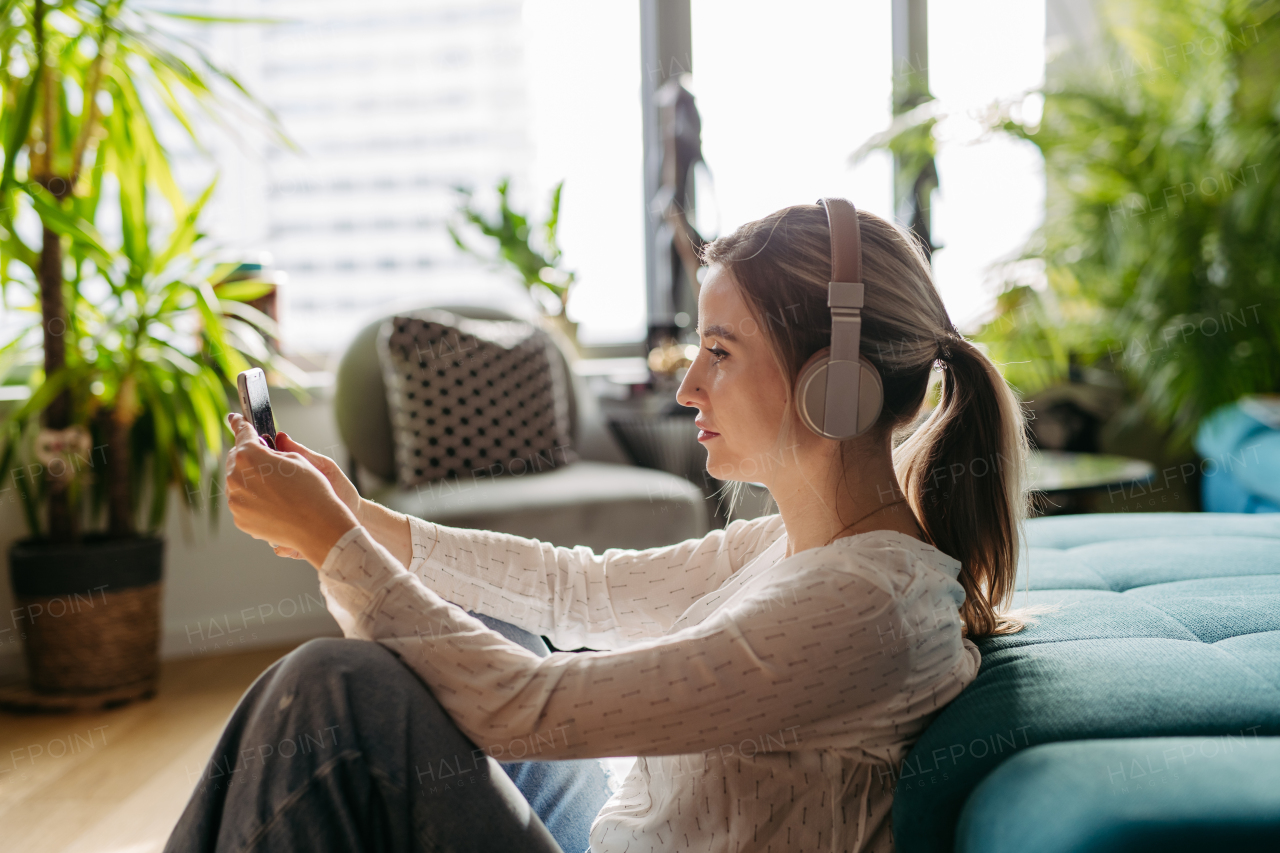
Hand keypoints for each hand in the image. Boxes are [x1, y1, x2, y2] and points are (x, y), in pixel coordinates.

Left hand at [225, 413, 359, 566]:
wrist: (319, 527)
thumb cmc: (313, 490)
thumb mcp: (298, 459)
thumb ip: (274, 450)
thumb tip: (264, 450)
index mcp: (249, 456)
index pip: (242, 433)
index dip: (240, 423)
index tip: (235, 419)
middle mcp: (235, 478)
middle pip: (236, 459)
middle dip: (248, 455)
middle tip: (266, 458)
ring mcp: (236, 501)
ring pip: (237, 482)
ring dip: (250, 478)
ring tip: (274, 485)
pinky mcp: (240, 520)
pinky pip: (242, 502)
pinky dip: (252, 498)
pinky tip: (273, 502)